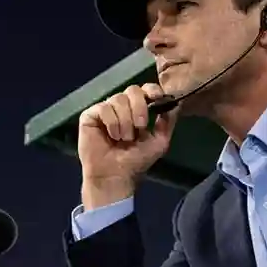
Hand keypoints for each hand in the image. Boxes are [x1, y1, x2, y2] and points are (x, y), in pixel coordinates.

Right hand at [78, 83, 179, 207]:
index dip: (151, 90)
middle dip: (139, 107)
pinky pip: (104, 107)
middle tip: (140, 127)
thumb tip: (176, 103)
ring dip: (125, 121)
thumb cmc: (136, 162)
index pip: (145, 89)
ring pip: (118, 99)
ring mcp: (105, 110)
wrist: (115, 176)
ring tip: (123, 139)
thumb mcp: (159, 142)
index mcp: (138, 110)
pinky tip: (111, 136)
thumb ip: (168, 122)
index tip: (156, 98)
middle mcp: (122, 107)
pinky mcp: (90, 115)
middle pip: (132, 90)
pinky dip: (111, 122)